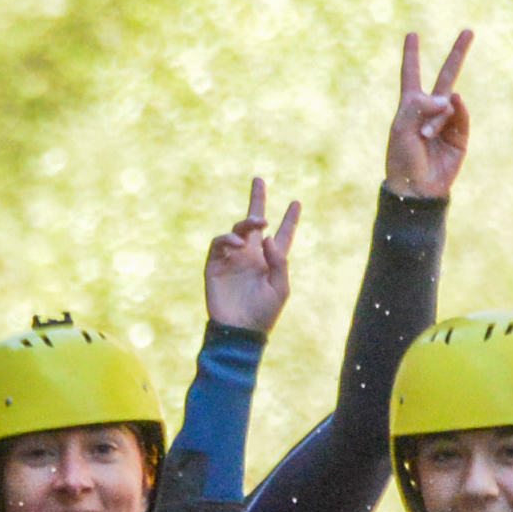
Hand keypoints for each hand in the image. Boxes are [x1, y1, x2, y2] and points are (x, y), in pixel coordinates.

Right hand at [205, 179, 300, 334]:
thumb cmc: (264, 313)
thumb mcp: (281, 287)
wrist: (240, 331)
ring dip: (247, 222)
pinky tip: (237, 243)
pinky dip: (227, 238)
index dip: (289, 219)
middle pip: (254, 222)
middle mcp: (251, 255)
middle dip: (257, 201)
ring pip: (238, 229)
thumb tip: (266, 236)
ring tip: (256, 224)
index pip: (281, 235)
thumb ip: (279, 260)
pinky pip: (219, 243)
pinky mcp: (216, 265)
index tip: (296, 202)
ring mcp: (233, 258)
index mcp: (270, 261)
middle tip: (259, 180)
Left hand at [384, 28, 472, 198]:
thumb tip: (450, 96)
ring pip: (450, 104)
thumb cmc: (402, 158)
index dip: (412, 55)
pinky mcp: (460, 137)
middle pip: (446, 76)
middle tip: (469, 30)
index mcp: (410, 106)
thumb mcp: (402, 126)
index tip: (412, 35)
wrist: (416, 188)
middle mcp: (430, 110)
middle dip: (457, 53)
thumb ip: (421, 105)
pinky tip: (454, 106)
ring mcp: (447, 122)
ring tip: (427, 136)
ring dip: (439, 117)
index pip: (411, 74)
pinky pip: (461, 116)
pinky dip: (457, 111)